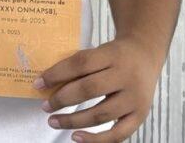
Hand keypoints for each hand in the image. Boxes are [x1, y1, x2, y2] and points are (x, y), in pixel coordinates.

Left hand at [33, 36, 161, 142]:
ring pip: (101, 114)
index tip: (38, 83)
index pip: (81, 63)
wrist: (146, 54)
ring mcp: (135, 98)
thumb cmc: (115, 54)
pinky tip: (76, 137)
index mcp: (113, 54)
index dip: (57, 73)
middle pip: (89, 89)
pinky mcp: (141, 115)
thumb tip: (47, 84)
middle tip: (45, 106)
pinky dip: (95, 139)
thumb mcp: (99, 50)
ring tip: (54, 121)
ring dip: (73, 120)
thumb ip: (78, 65)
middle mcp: (126, 75)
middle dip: (62, 99)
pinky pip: (117, 134)